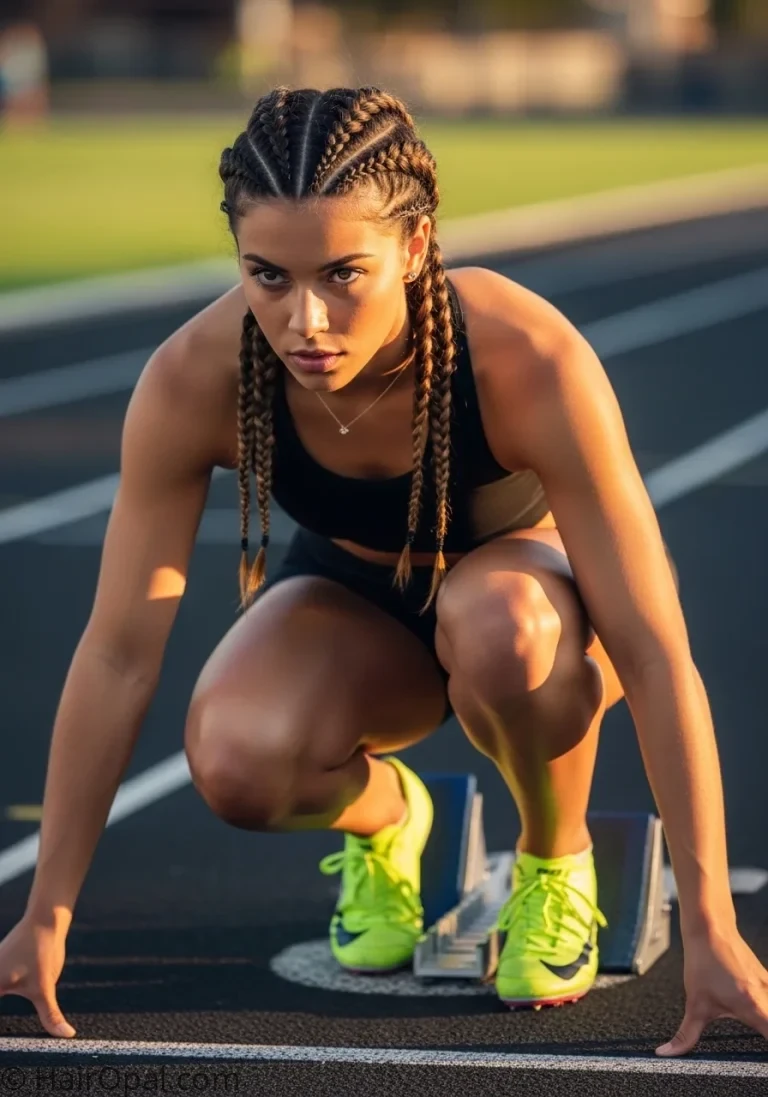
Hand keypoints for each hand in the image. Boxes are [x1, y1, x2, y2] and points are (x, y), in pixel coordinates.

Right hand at [0, 916, 75, 1037]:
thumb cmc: (41, 950)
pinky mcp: (0, 963)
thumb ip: (51, 1015)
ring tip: (12, 1017)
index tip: (5, 1042)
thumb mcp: (45, 988)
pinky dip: (4, 990)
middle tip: (12, 1025)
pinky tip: (9, 991)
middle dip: (3, 1022)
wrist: (46, 918)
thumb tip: (67, 1035)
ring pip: (0, 987)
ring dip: (5, 1001)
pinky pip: (0, 982)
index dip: (2, 1033)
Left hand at [656, 929, 767, 1055]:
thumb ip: (686, 1035)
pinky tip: (756, 1012)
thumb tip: (667, 1052)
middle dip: (766, 1032)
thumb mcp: (695, 1004)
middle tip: (755, 1045)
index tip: (759, 1059)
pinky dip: (764, 1007)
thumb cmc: (704, 962)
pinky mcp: (765, 977)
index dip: (764, 1053)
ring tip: (756, 1028)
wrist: (710, 928)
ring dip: (765, 1021)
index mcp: (754, 1007)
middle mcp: (766, 995)